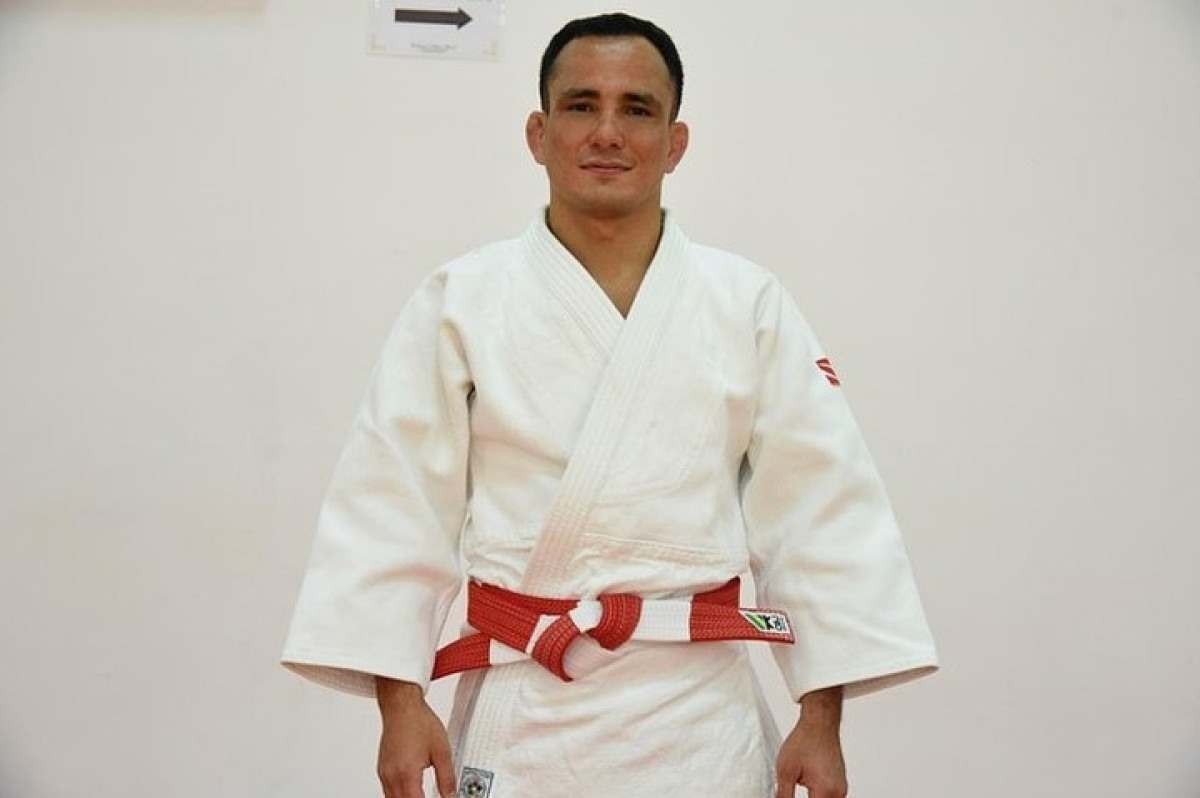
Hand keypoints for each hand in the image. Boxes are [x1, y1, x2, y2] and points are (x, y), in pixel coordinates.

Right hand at [375, 679, 456, 797]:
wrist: (401, 705)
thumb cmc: (418, 722)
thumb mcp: (442, 751)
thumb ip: (447, 778)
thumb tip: (451, 795)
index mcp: (407, 774)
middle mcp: (391, 776)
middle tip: (430, 797)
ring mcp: (384, 773)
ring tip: (422, 795)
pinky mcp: (382, 769)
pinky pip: (387, 791)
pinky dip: (398, 796)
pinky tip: (411, 792)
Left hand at [774, 715, 847, 797]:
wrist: (820, 723)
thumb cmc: (805, 740)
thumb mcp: (786, 771)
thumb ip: (783, 795)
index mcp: (826, 791)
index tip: (787, 797)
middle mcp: (838, 792)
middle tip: (790, 792)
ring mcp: (841, 788)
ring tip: (798, 786)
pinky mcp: (840, 783)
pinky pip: (829, 797)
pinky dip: (818, 796)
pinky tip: (807, 787)